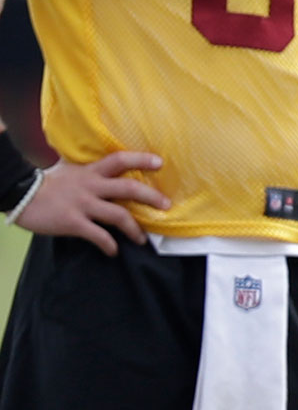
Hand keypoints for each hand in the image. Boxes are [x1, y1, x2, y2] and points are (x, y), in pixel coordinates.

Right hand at [17, 151, 168, 254]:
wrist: (19, 194)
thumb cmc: (46, 183)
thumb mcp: (68, 169)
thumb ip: (86, 167)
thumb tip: (96, 160)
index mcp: (91, 171)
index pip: (120, 160)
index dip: (141, 159)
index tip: (161, 162)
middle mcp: (91, 186)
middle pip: (129, 188)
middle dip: (151, 197)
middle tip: (166, 205)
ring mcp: (83, 204)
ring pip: (118, 215)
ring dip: (134, 228)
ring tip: (142, 239)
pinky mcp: (73, 222)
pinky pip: (97, 235)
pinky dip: (108, 245)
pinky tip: (113, 251)